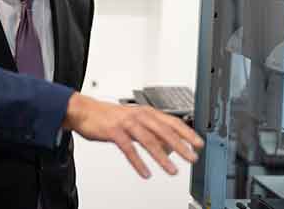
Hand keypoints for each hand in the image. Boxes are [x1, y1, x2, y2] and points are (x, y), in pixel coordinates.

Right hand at [62, 93, 203, 177]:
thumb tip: (170, 145)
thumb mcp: (135, 120)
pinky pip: (128, 149)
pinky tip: (145, 173)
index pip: (172, 122)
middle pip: (164, 131)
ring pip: (149, 140)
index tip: (198, 144)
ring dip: (162, 157)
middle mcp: (139, 115)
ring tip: (172, 170)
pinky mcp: (114, 132)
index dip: (187, 133)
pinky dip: (138, 162)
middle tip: (191, 158)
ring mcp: (127, 123)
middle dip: (180, 146)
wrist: (85, 110)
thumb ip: (152, 130)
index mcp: (147, 112)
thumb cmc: (111, 116)